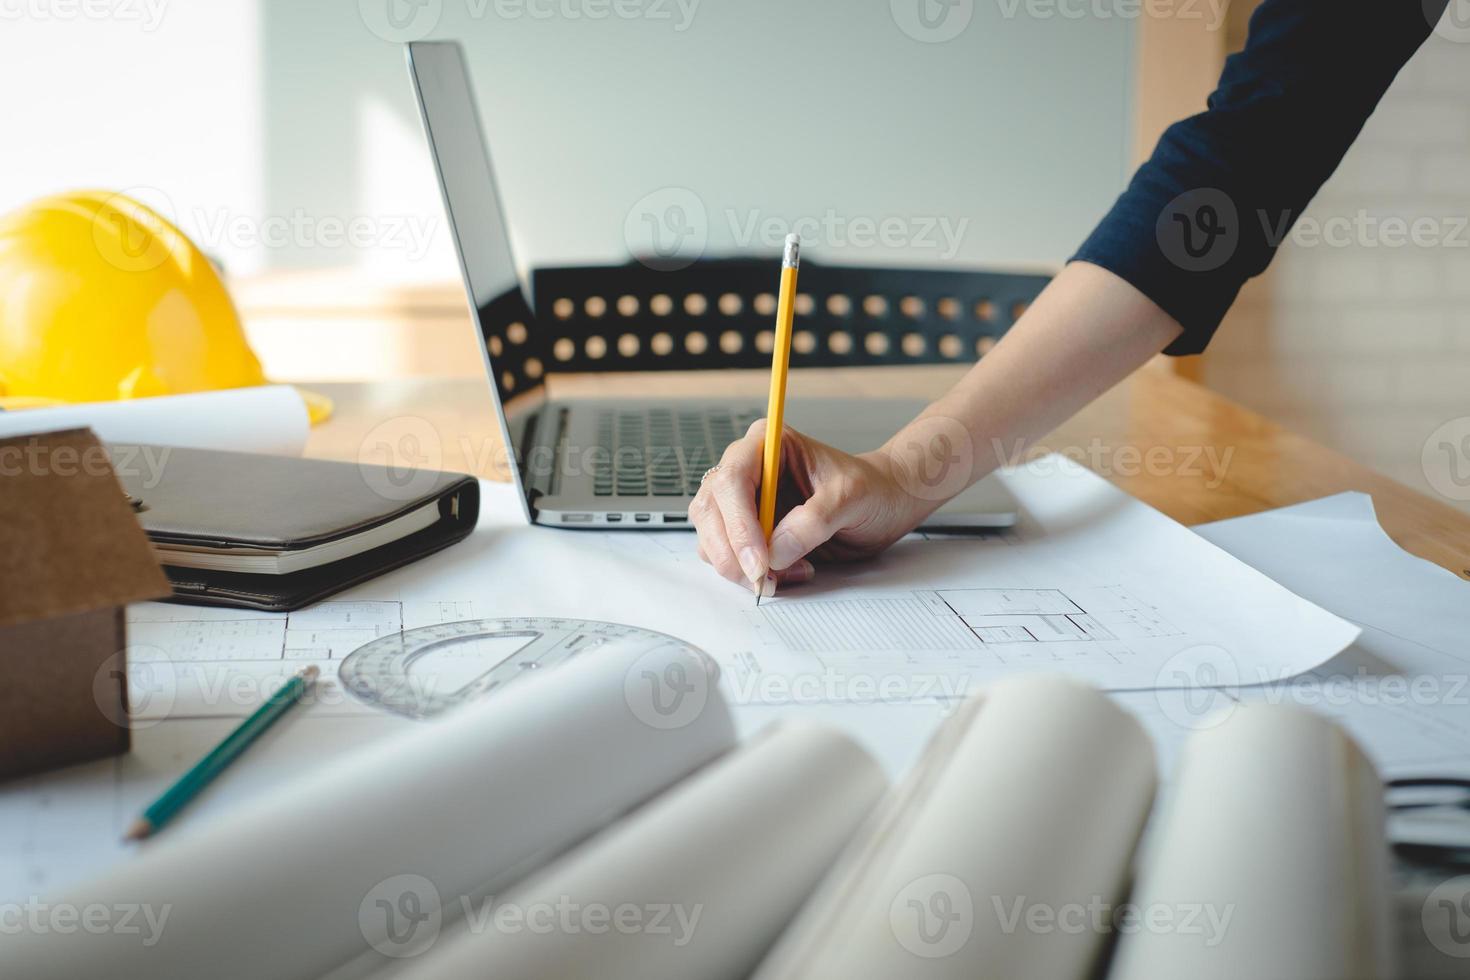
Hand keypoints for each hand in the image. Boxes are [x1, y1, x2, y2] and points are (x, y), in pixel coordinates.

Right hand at [690, 419, 926, 594]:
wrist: (883, 504)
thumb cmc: (870, 489)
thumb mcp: (852, 497)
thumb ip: (815, 520)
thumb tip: (776, 551)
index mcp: (767, 444)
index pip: (732, 480)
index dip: (739, 523)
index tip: (760, 560)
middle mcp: (747, 469)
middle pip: (710, 510)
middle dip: (732, 551)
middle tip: (763, 579)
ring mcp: (742, 501)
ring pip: (711, 536)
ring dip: (738, 566)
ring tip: (784, 574)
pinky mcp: (746, 530)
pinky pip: (727, 556)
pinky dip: (748, 573)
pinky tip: (785, 572)